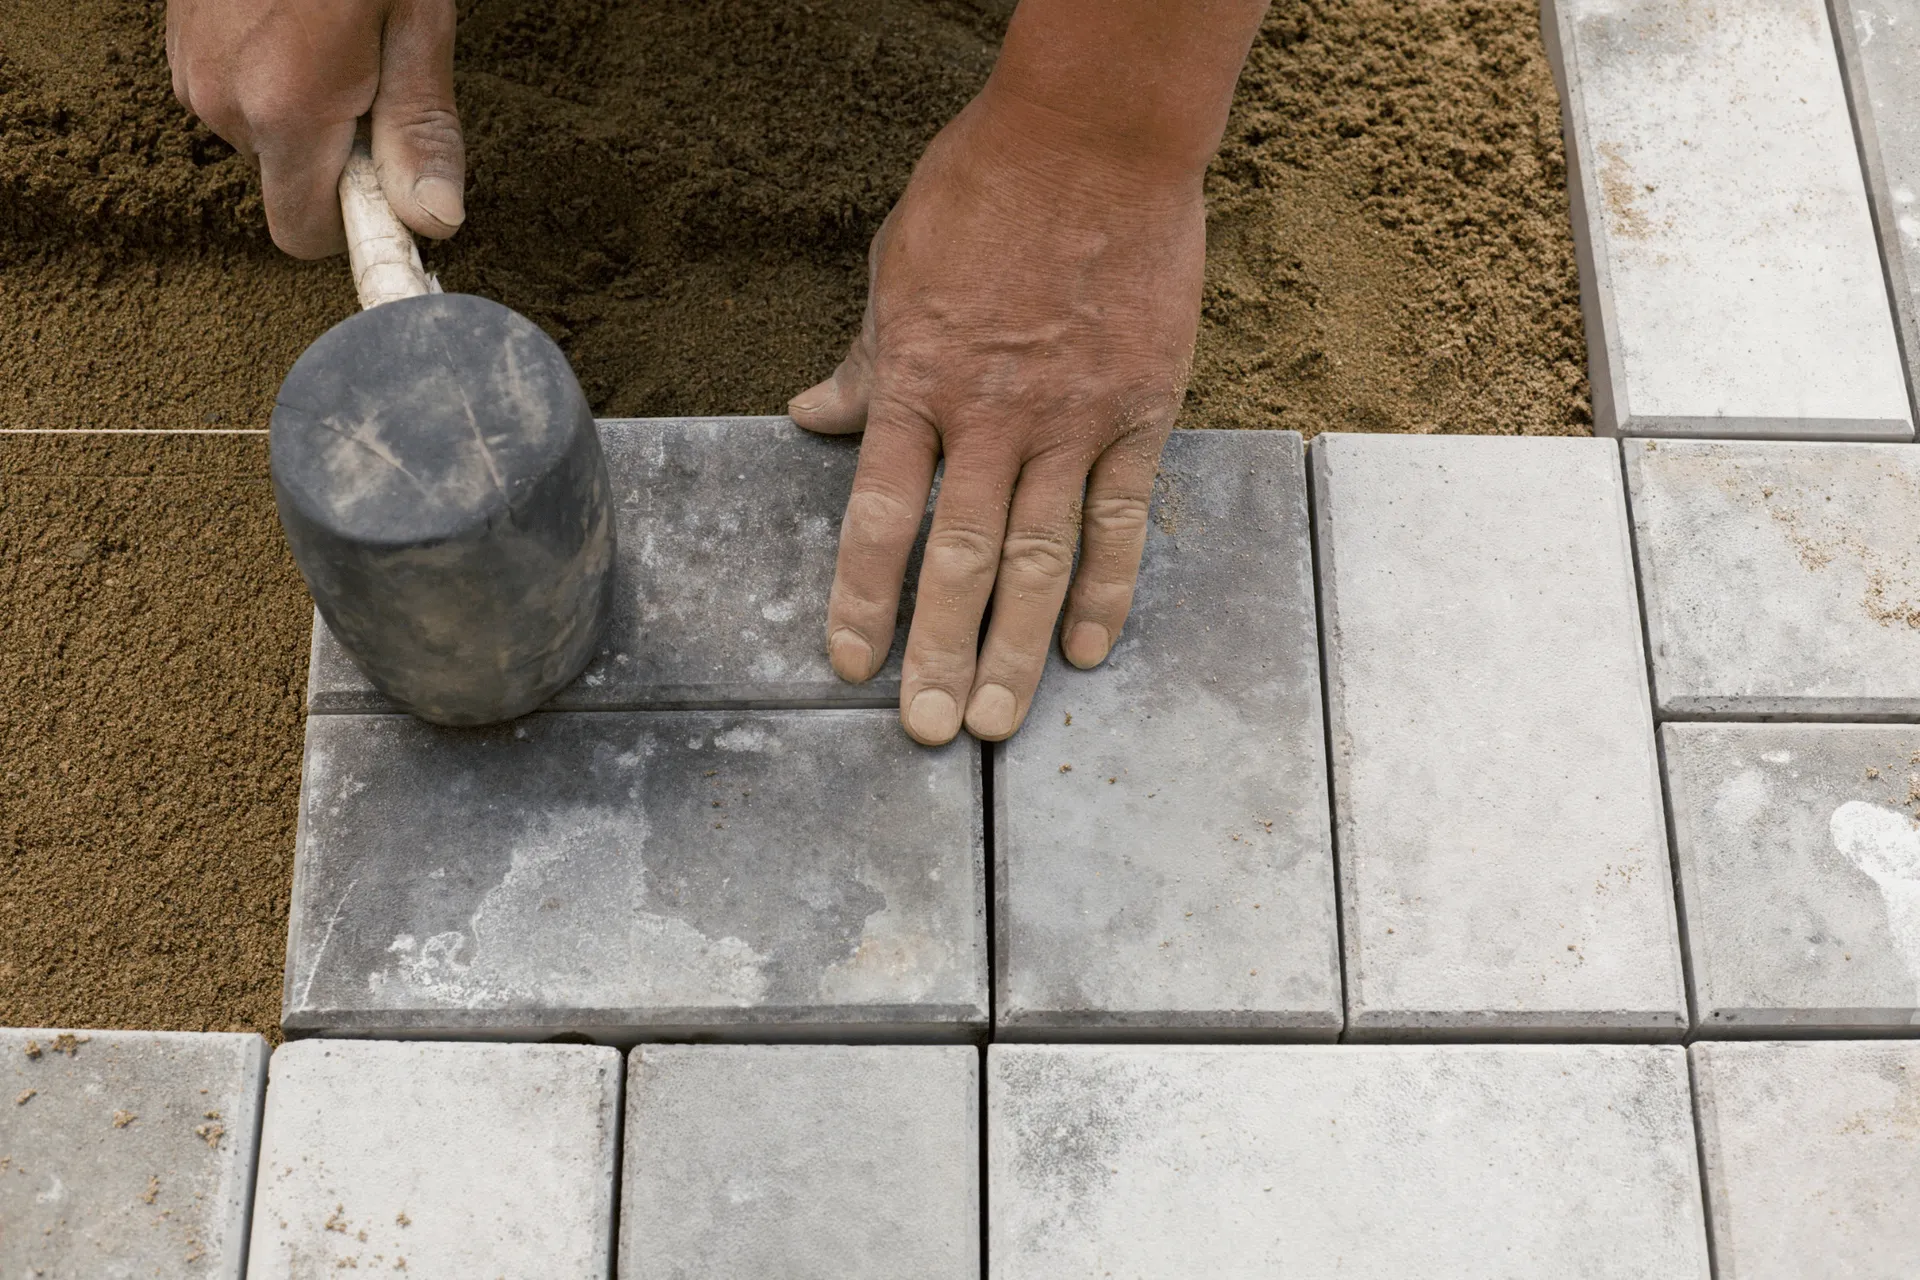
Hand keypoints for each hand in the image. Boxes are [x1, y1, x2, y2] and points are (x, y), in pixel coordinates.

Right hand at [165, 0, 463, 257]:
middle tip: (375, 72)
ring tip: (334, 33)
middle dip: (338, 151)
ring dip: (304, 107)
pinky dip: (272, 74)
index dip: (354, 223)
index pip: (302, 233)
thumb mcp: (415, 26)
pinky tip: (296, 19)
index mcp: (285, 108)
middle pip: (289, 181)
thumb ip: (420, 129)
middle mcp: (222, 101)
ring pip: (262, 136)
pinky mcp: (178, 42)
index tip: (393, 194)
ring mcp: (190, 69)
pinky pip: (234, 92)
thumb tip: (436, 220)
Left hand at [789, 86, 1204, 745]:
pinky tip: (1086, 649)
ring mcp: (1070, 420)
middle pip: (958, 560)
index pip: (879, 517)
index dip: (861, 598)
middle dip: (939, 654)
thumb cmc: (984, 188)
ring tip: (997, 720)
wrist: (1097, 135)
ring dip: (1014, 648)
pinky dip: (1104, 588)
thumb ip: (864, 360)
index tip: (852, 665)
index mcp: (918, 381)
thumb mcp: (897, 267)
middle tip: (930, 731)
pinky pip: (1120, 518)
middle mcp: (990, 417)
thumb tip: (810, 416)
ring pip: (1037, 558)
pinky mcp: (1139, 411)